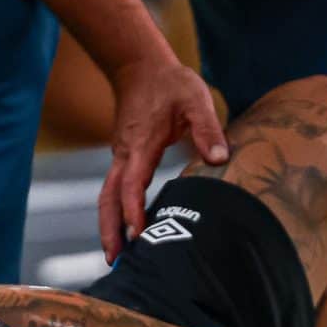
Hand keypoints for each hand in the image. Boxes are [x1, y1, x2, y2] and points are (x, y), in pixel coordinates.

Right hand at [99, 59, 227, 260]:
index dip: (133, 211)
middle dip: (109, 229)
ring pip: (107, 195)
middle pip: (108, 198)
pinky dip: (114, 211)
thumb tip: (219, 159)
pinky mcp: (123, 156)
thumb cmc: (171, 84)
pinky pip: (114, 188)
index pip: (132, 184)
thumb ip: (208, 129)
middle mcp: (124, 154)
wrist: (140, 66)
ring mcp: (121, 155)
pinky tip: (125, 229)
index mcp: (141, 144)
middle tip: (114, 260)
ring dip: (109, 224)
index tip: (137, 235)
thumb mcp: (196, 101)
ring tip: (116, 254)